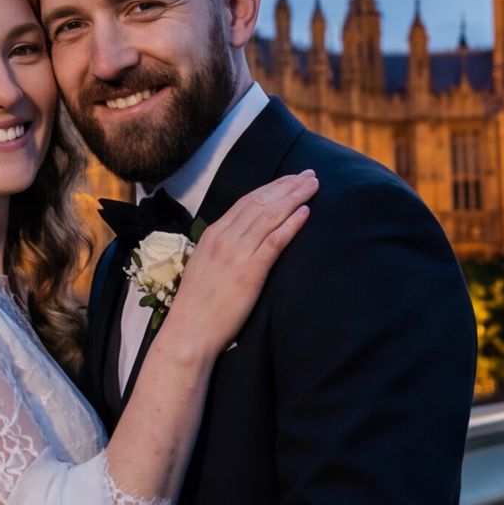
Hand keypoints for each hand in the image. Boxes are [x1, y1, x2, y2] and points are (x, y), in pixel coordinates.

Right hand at [151, 169, 316, 356]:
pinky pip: (274, 241)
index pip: (246, 201)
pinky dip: (291, 224)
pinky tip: (305, 213)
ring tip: (313, 186)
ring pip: (269, 216)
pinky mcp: (249, 272)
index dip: (271, 187)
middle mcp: (224, 238)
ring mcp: (236, 254)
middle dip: (287, 185)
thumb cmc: (198, 304)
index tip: (290, 179)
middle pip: (260, 202)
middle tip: (310, 175)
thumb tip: (241, 240)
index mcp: (213, 234)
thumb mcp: (205, 265)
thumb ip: (222, 248)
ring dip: (294, 197)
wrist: (190, 330)